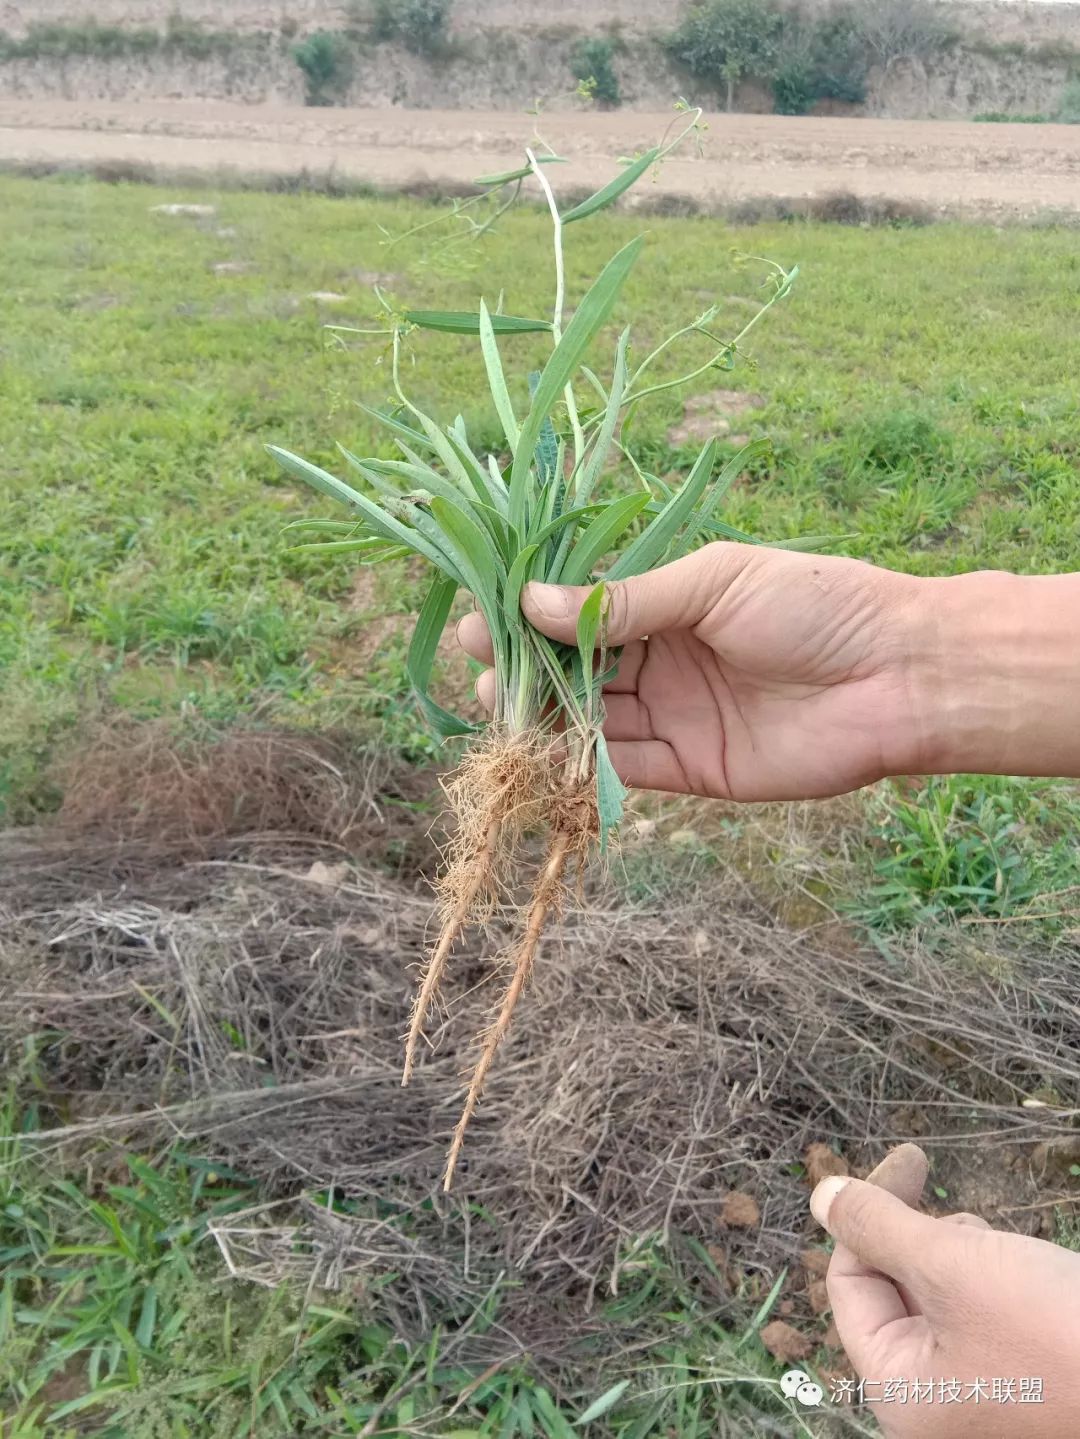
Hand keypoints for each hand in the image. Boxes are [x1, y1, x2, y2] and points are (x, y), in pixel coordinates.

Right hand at [457, 542, 926, 801]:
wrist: (897, 676)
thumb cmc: (814, 605)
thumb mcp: (712, 583)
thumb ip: (625, 602)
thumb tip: (533, 603)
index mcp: (669, 603)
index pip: (582, 611)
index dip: (530, 615)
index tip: (480, 614)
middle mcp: (663, 659)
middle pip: (575, 669)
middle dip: (523, 668)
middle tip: (474, 667)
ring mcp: (674, 715)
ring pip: (589, 720)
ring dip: (541, 717)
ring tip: (492, 708)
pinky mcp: (689, 769)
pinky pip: (622, 768)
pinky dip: (580, 764)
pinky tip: (541, 753)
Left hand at [812, 1150, 1079, 1436]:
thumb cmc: (1052, 1331)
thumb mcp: (952, 1265)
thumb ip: (879, 1226)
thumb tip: (821, 1195)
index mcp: (899, 1391)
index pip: (849, 1285)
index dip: (870, 1215)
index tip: (911, 1159)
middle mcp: (932, 1403)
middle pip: (896, 1291)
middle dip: (927, 1240)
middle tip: (970, 1218)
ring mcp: (982, 1394)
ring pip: (944, 1298)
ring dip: (966, 1257)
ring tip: (1010, 1258)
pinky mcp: (1023, 1379)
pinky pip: (984, 1316)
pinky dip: (997, 1281)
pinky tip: (1033, 1271)